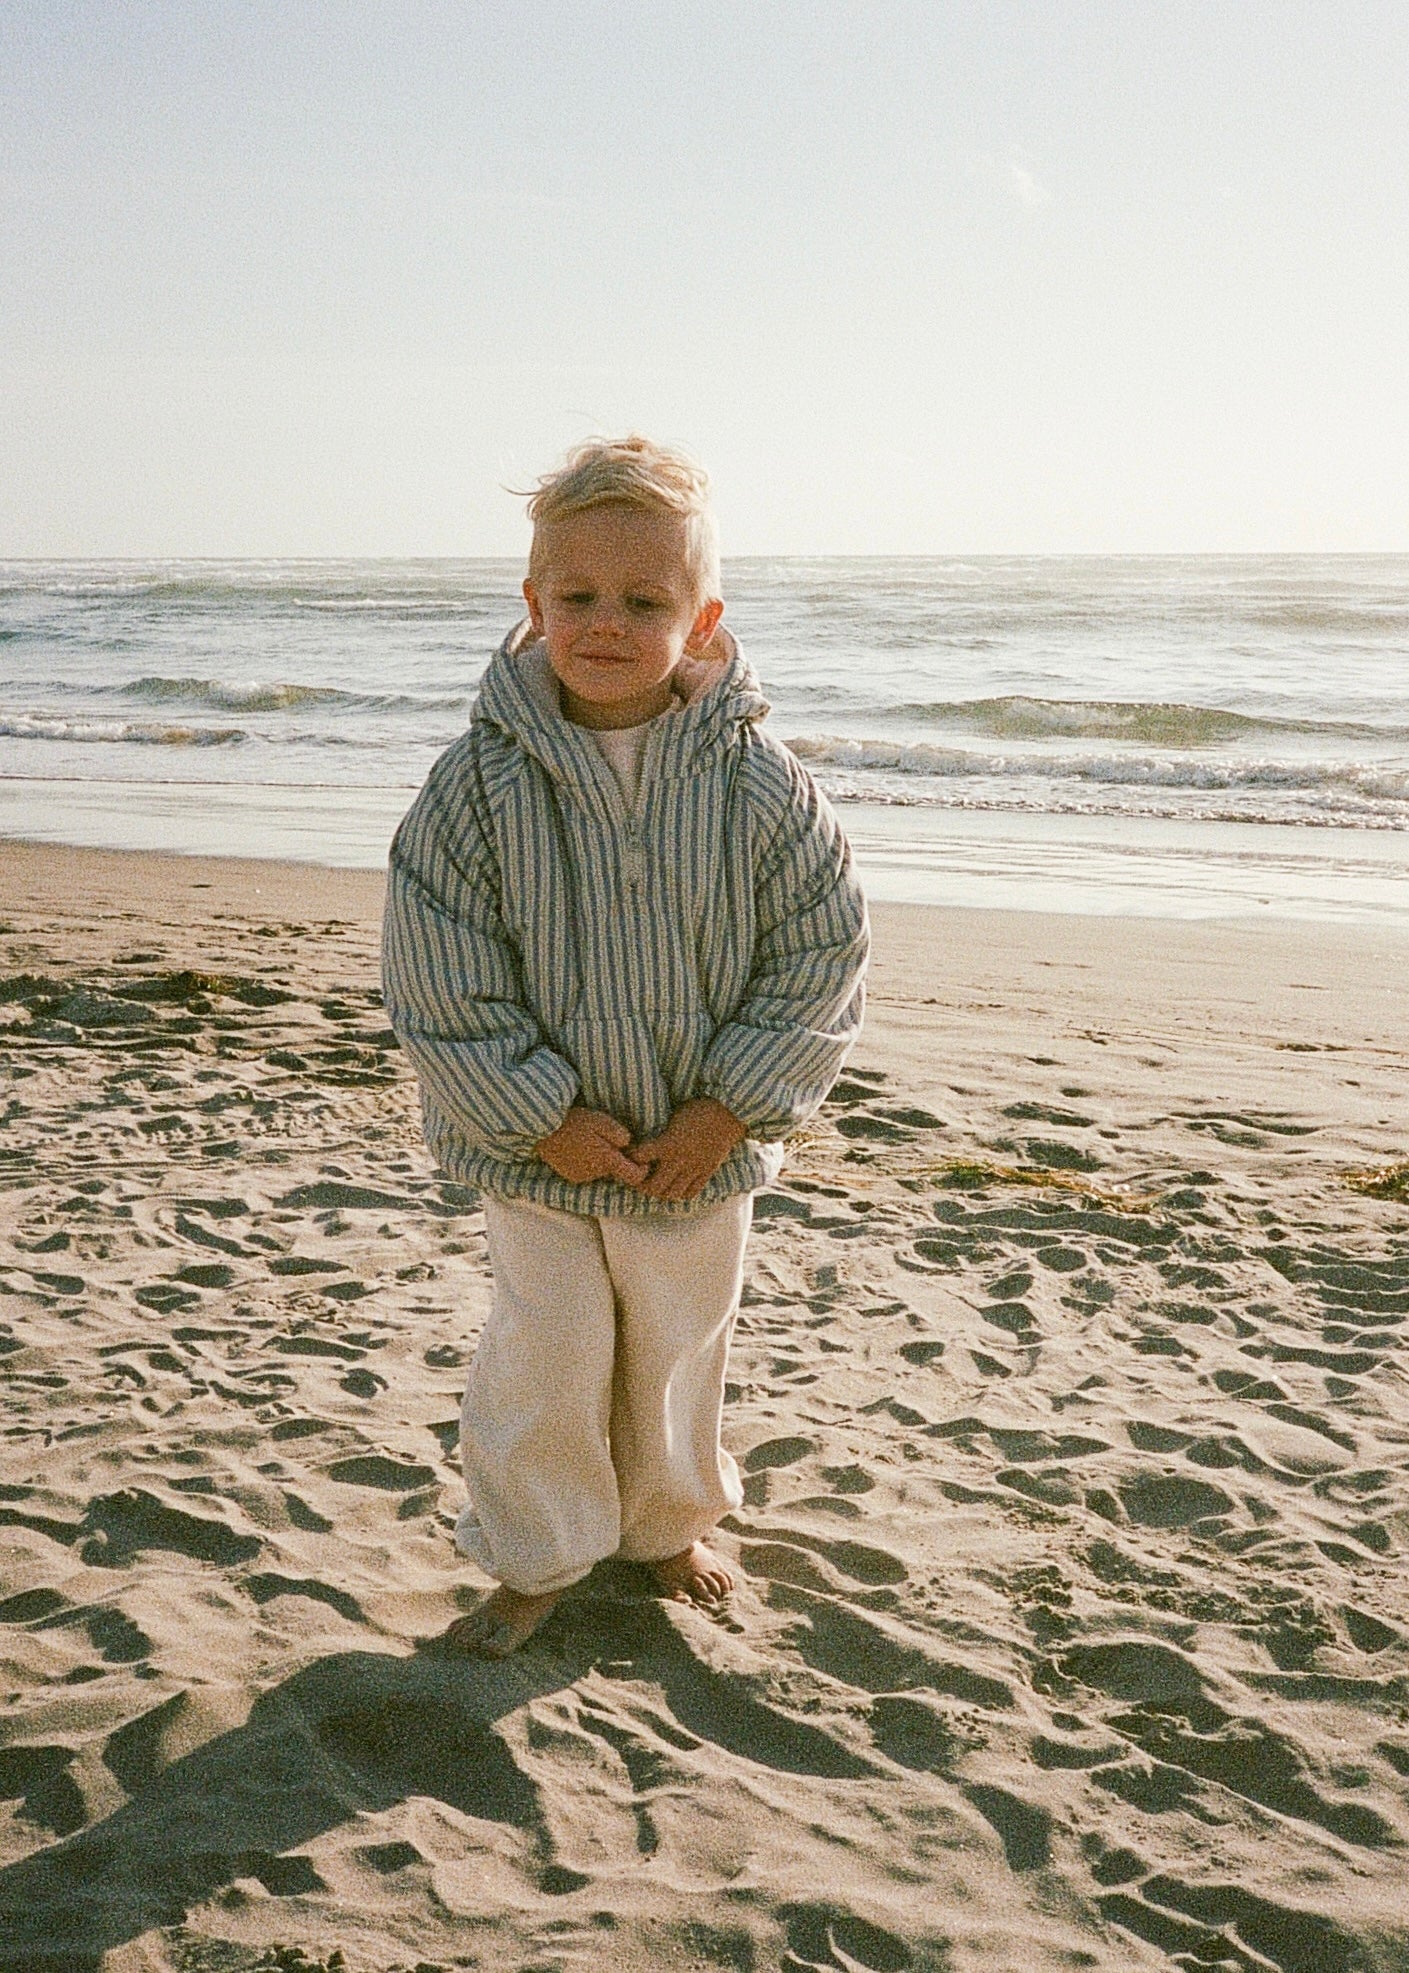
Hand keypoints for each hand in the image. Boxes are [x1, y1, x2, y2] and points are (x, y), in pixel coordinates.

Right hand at [535, 1106, 649, 1186]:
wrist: (543, 1129)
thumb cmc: (575, 1121)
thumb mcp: (602, 1121)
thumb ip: (619, 1135)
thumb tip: (628, 1144)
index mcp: (607, 1161)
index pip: (634, 1177)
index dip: (642, 1170)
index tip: (643, 1160)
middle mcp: (595, 1174)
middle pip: (615, 1171)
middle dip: (616, 1158)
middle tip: (608, 1139)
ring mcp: (580, 1177)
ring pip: (599, 1171)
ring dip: (600, 1160)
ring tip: (590, 1140)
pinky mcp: (569, 1176)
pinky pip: (585, 1171)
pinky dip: (586, 1162)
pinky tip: (578, 1147)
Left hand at [631, 1097, 747, 1202]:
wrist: (728, 1112)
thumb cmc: (698, 1107)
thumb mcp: (673, 1115)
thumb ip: (661, 1131)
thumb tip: (643, 1132)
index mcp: (667, 1143)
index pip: (639, 1157)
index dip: (630, 1158)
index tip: (628, 1155)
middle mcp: (678, 1160)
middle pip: (653, 1187)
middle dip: (642, 1184)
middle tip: (639, 1178)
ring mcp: (693, 1168)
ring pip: (671, 1194)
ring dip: (661, 1191)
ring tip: (658, 1184)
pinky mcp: (707, 1172)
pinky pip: (691, 1193)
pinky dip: (681, 1192)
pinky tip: (677, 1184)